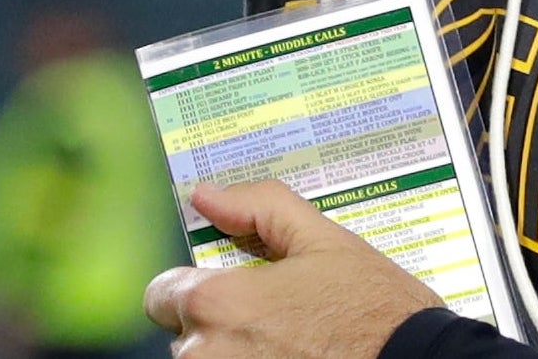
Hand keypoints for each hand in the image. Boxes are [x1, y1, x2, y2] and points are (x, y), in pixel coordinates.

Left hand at [145, 180, 442, 358]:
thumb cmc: (375, 312)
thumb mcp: (323, 240)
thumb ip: (258, 207)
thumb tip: (209, 196)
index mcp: (218, 302)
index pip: (161, 294)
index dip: (196, 286)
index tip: (234, 291)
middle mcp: (206, 354)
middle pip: (186, 334)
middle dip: (221, 324)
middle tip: (276, 320)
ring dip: (234, 353)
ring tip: (288, 345)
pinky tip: (292, 358)